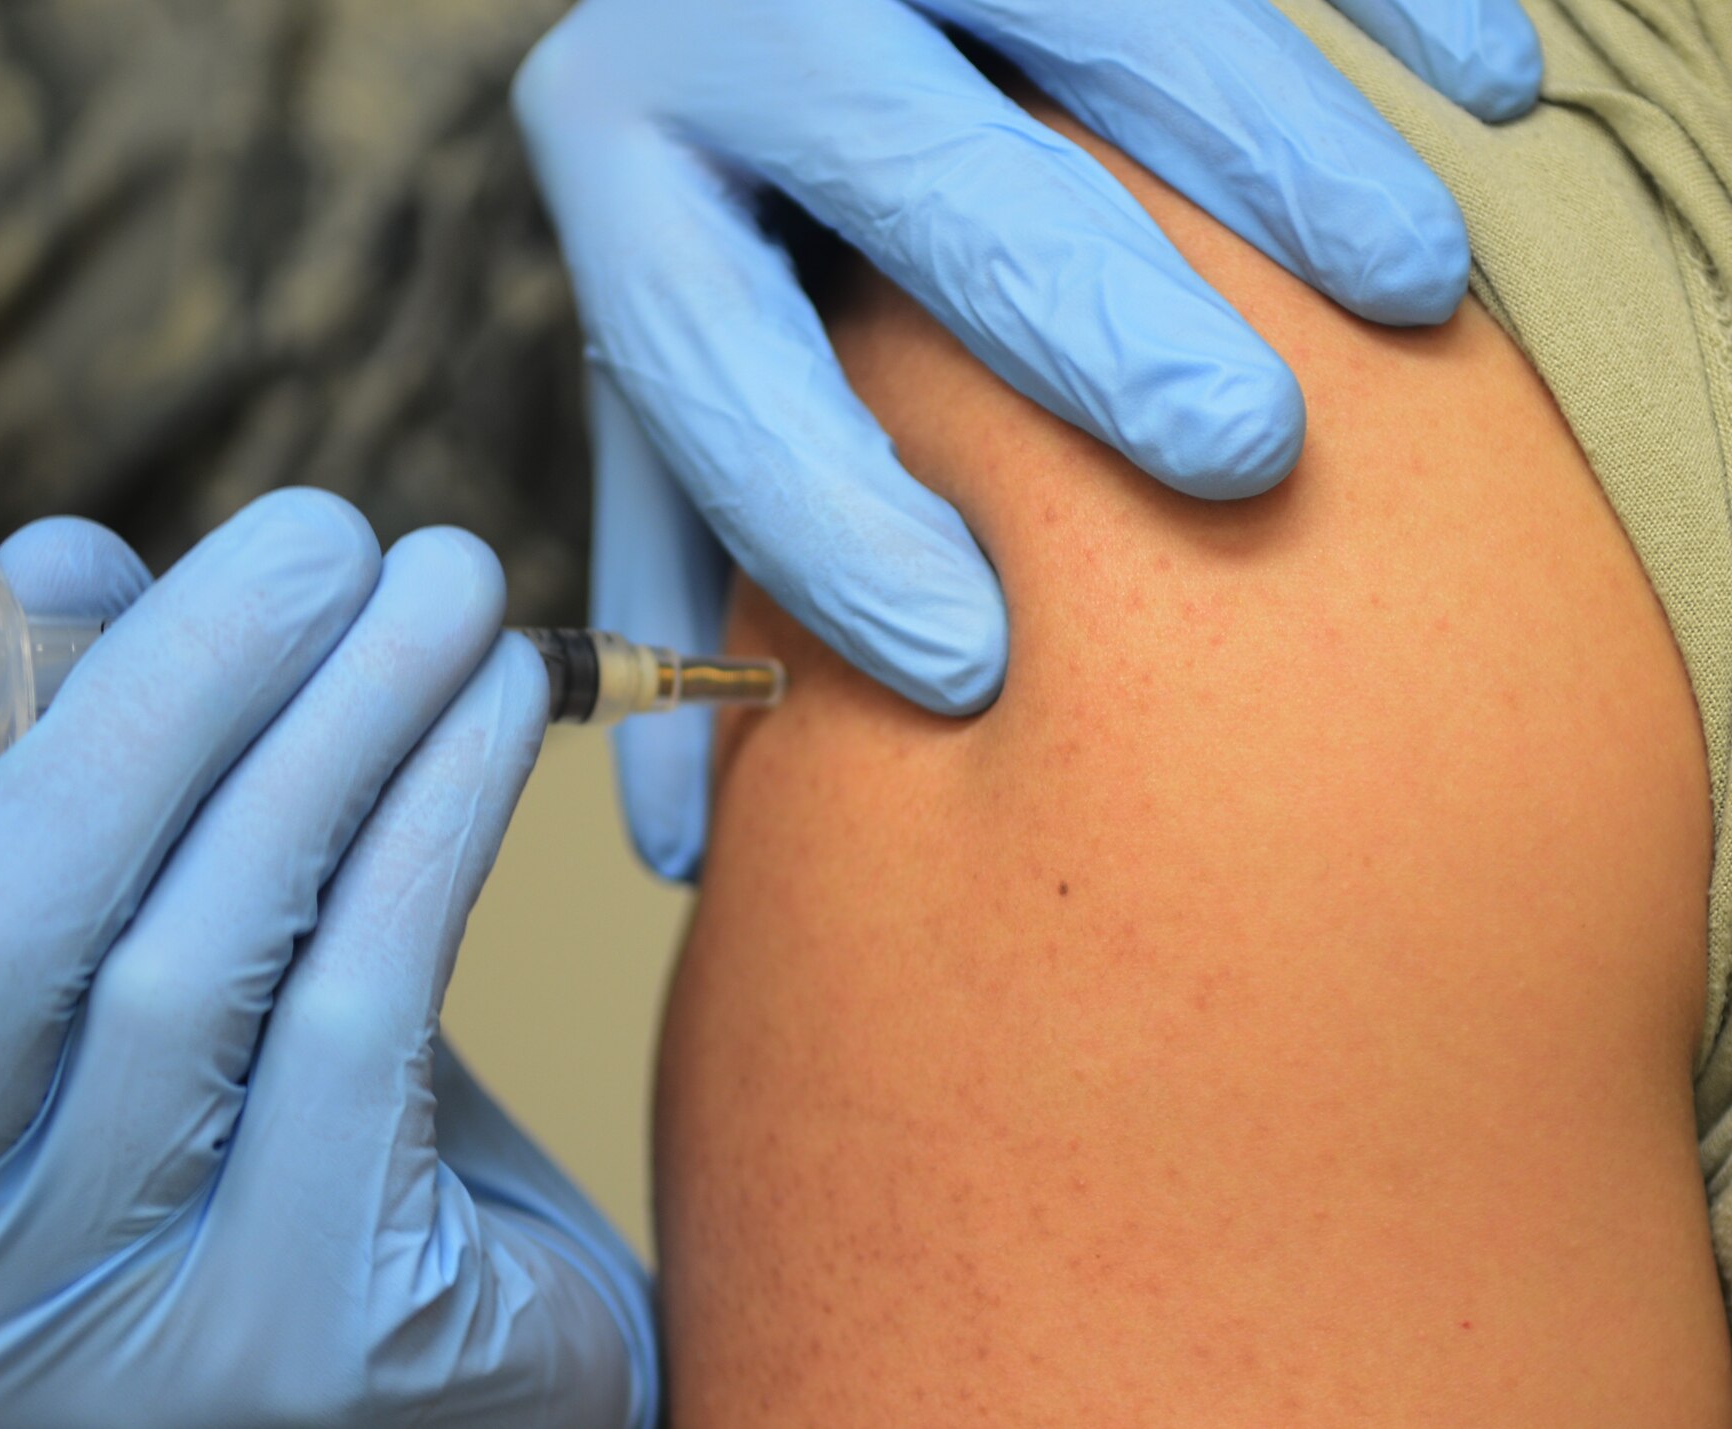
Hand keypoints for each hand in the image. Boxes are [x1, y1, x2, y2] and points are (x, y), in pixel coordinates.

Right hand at [0, 493, 656, 1428]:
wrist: (468, 1388)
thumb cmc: (288, 1151)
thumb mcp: (162, 958)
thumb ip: (88, 777)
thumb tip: (54, 560)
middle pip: (3, 916)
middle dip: (172, 681)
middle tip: (322, 530)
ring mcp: (110, 1332)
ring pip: (202, 948)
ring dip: (345, 721)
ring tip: (444, 579)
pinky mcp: (301, 1344)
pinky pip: (358, 1019)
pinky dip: (432, 825)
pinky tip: (497, 705)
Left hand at [514, 0, 1540, 877]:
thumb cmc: (735, 222)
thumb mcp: (678, 369)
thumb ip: (689, 561)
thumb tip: (685, 843)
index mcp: (627, 159)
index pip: (714, 363)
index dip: (828, 524)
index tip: (972, 665)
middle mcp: (742, 12)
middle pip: (919, 180)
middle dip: (1085, 316)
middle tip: (1241, 455)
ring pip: (1097, 18)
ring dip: (1270, 148)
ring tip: (1412, 290)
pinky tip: (1492, 87)